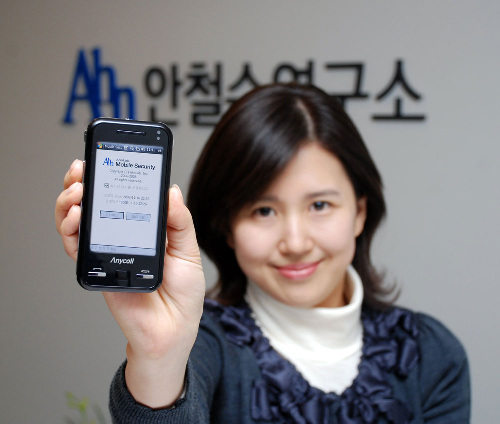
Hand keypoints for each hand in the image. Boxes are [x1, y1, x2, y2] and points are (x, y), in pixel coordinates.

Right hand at [55, 160, 205, 406]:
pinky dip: (71, 231)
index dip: (109, 176)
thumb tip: (171, 190)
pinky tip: (77, 218)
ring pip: (77, 221)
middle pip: (93, 204)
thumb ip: (180, 222)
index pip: (121, 195)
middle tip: (81, 172)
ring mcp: (107, 251)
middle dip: (81, 183)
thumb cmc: (183, 292)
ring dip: (71, 202)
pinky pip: (77, 248)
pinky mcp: (98, 269)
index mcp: (144, 227)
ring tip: (77, 194)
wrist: (174, 328)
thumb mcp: (188, 250)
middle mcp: (122, 236)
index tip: (103, 159)